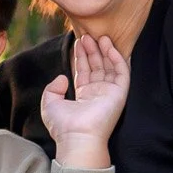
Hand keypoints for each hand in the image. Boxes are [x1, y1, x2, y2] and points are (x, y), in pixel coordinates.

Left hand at [40, 35, 128, 168]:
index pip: (84, 72)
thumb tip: (62, 77)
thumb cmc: (63, 126)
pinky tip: (110, 47)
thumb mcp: (50, 103)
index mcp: (83, 97)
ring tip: (99, 36)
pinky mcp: (119, 94)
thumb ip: (52, 88)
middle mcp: (98, 94)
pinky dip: (118, 58)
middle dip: (93, 50)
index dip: (81, 56)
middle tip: (88, 35)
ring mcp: (110, 93)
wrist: (77, 137)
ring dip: (106, 51)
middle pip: (97, 67)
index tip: (79, 41)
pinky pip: (122, 72)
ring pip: (110, 67)